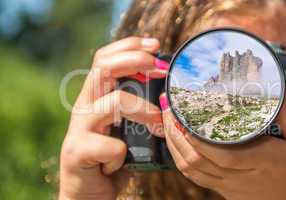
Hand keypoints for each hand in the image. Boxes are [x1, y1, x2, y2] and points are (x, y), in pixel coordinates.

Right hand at [59, 37, 167, 199]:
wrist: (87, 194)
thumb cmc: (112, 159)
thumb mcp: (128, 130)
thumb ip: (140, 112)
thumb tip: (171, 96)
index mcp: (96, 97)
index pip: (105, 58)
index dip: (129, 46)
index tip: (156, 45)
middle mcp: (85, 107)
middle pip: (104, 66)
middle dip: (136, 60)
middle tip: (161, 68)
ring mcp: (79, 128)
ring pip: (114, 101)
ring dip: (144, 110)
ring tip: (158, 125)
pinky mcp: (77, 152)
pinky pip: (110, 145)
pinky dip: (122, 154)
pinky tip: (121, 163)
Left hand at [160, 87, 285, 199]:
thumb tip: (283, 92)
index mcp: (260, 160)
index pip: (220, 150)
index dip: (195, 134)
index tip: (183, 111)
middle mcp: (239, 175)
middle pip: (196, 158)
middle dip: (176, 132)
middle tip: (169, 107)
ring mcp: (229, 185)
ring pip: (191, 169)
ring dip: (174, 145)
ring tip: (168, 121)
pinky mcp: (225, 190)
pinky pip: (196, 177)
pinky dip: (181, 160)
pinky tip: (178, 143)